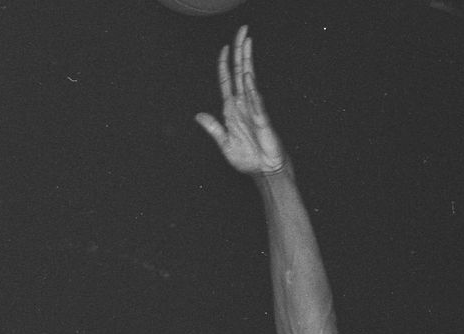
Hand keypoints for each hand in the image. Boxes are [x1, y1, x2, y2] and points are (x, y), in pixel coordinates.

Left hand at [195, 26, 285, 176]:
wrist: (264, 171)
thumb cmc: (248, 158)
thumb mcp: (225, 143)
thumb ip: (213, 128)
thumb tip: (198, 115)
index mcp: (232, 110)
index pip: (227, 82)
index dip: (225, 65)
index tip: (224, 48)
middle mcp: (242, 106)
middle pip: (240, 73)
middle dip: (240, 52)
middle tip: (243, 32)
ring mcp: (253, 110)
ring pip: (249, 81)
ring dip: (247, 62)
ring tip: (247, 43)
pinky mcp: (262, 120)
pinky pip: (256, 101)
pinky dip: (251, 89)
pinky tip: (248, 76)